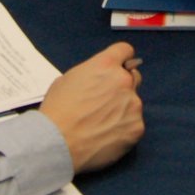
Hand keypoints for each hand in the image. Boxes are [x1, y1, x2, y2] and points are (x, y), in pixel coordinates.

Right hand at [38, 42, 145, 172]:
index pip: (125, 50)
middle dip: (123, 85)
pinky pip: (134, 124)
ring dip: (123, 109)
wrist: (57, 143)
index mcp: (106, 65)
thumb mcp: (69, 79)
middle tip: (106, 101)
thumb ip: (91, 74)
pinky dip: (124, 129)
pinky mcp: (137, 127)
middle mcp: (124, 81)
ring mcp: (134, 105)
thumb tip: (100, 80)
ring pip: (134, 103)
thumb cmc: (57, 110)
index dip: (120, 60)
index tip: (116, 69)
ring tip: (102, 124)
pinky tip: (107, 136)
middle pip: (133, 76)